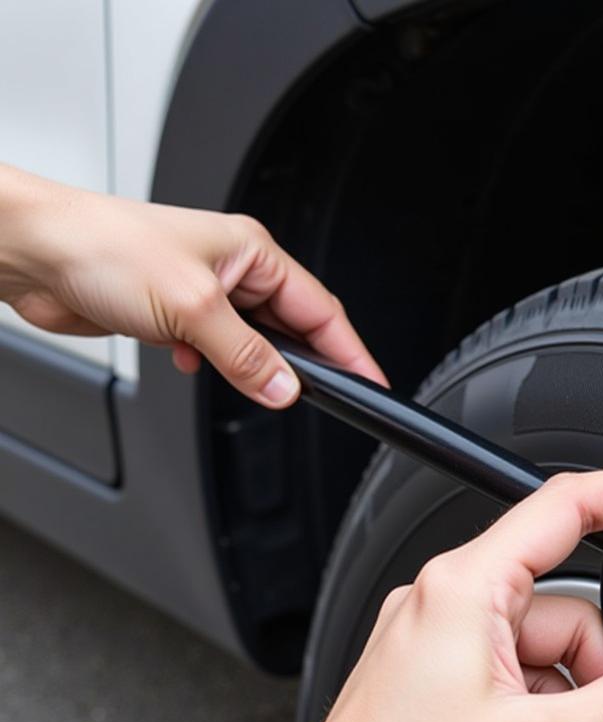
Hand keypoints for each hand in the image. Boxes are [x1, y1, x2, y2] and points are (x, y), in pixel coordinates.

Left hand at [0, 164, 385, 405]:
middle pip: (291, 328)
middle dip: (300, 364)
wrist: (34, 252)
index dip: (350, 350)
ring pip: (252, 344)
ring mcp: (204, 293)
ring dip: (250, 367)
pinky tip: (194, 365)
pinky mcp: (176, 314)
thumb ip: (246, 356)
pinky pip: (215, 350)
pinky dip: (213, 366)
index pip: (321, 310)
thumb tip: (285, 389)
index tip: (372, 382)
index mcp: (252, 252)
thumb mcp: (193, 308)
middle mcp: (233, 270)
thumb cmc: (103, 247)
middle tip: (319, 397)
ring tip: (252, 384)